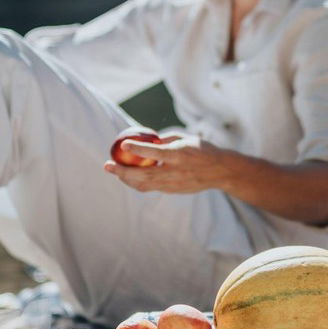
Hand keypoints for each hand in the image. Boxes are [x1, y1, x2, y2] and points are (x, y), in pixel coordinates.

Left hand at [103, 134, 233, 193]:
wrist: (220, 172)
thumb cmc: (202, 150)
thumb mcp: (186, 138)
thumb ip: (165, 139)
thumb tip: (146, 137)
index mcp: (179, 155)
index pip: (155, 153)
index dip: (138, 149)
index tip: (123, 144)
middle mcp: (175, 172)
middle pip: (143, 175)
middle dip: (122, 171)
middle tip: (107, 165)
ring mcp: (173, 184)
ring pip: (144, 185)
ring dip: (126, 179)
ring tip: (114, 171)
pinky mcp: (172, 191)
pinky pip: (151, 187)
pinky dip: (138, 182)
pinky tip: (129, 176)